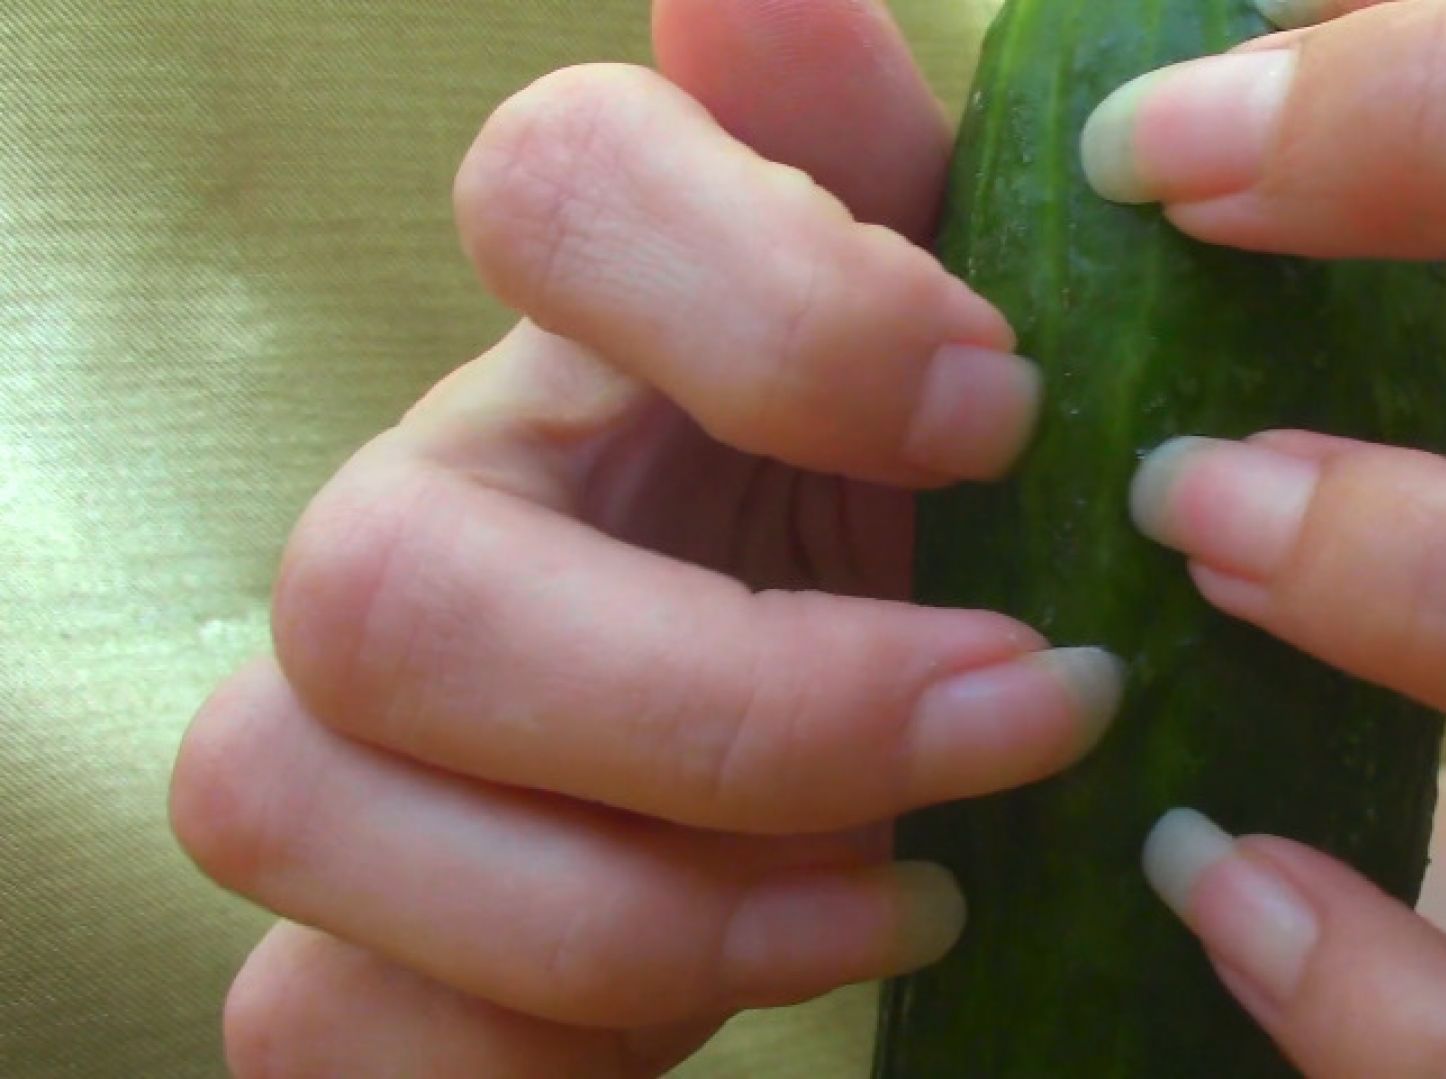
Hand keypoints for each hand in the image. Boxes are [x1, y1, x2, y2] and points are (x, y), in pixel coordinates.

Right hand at [168, 3, 1123, 1073]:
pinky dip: (539, 1055)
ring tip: (901, 902)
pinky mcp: (355, 950)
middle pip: (388, 580)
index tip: (999, 415)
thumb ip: (870, 171)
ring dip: (634, 909)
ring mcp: (348, 738)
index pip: (548, 177)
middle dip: (733, 702)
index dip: (774, 303)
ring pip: (292, 797)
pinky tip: (748, 997)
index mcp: (587, 336)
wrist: (887, 765)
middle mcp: (427, 512)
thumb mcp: (958, 359)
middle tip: (1015, 717)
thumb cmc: (926, 546)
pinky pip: (319, 1029)